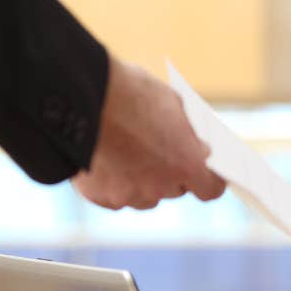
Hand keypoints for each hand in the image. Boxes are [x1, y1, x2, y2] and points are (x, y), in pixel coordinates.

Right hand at [72, 58, 226, 209]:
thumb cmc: (130, 93)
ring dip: (141, 181)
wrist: (80, 96)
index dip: (207, 179)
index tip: (204, 170)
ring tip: (126, 151)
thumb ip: (187, 133)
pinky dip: (112, 183)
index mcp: (187, 164)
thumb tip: (198, 148)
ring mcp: (129, 195)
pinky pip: (114, 196)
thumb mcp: (171, 104)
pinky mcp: (100, 197)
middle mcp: (161, 187)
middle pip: (174, 190)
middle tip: (157, 150)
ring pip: (143, 195)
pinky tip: (105, 158)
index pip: (210, 189)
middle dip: (170, 173)